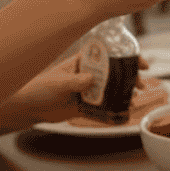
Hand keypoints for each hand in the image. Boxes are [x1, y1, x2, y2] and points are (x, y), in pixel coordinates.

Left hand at [2, 53, 151, 126]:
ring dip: (124, 94)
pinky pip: (102, 109)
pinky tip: (123, 114)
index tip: (140, 63)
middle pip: (115, 73)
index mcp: (83, 62)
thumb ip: (75, 81)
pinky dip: (113, 112)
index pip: (109, 56)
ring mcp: (88, 91)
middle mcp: (88, 75)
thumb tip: (91, 79)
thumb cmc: (39, 88)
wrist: (28, 107)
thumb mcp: (58, 82)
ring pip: (111, 91)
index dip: (126, 57)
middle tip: (141, 84)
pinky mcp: (85, 106)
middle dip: (130, 77)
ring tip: (133, 99)